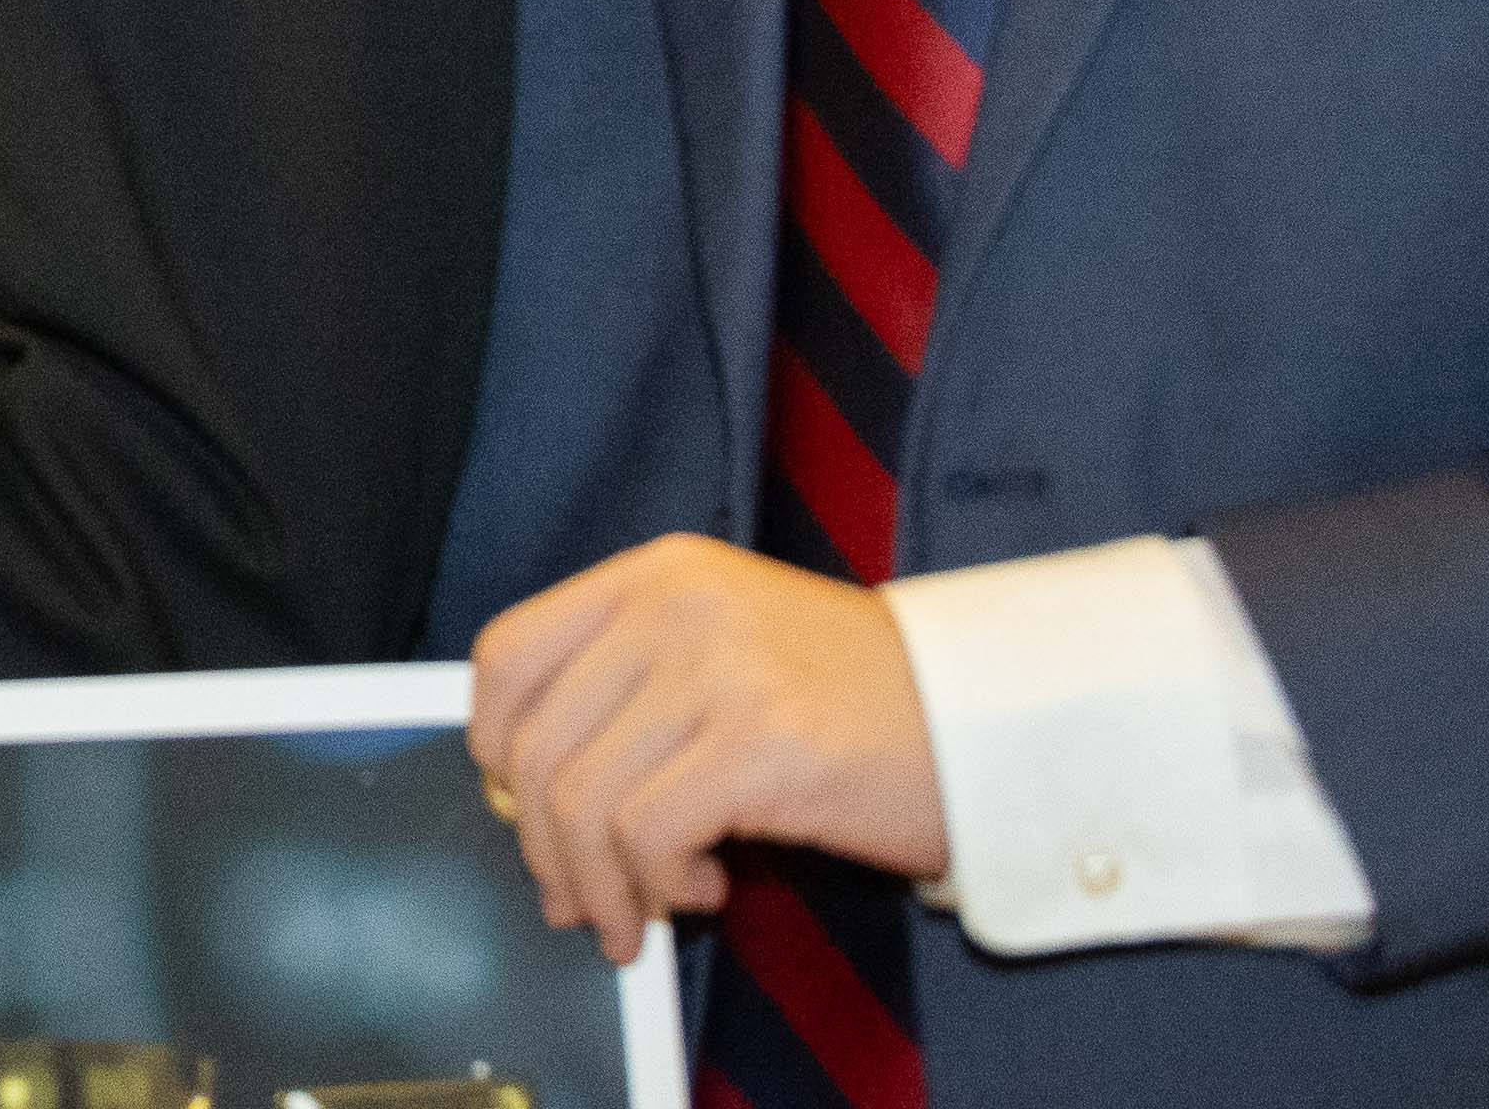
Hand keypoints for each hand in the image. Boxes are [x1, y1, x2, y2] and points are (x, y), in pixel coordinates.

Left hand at [469, 533, 947, 961]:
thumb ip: (631, 693)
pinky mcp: (764, 744)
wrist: (995, 721)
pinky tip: (707, 891)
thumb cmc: (861, 704)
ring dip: (602, 884)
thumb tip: (523, 792)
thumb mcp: (727, 655)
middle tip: (578, 898)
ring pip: (582, 801)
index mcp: (655, 575)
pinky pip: (648, 834)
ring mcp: (719, 670)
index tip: (515, 806)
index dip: (493, 744)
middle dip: (543, 844)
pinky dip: (658, 884)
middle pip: (535, 742)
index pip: (508, 653)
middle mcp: (674, 606)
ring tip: (644, 912)